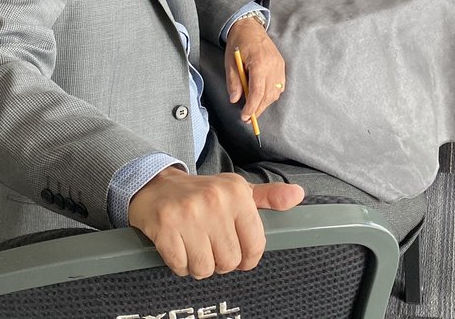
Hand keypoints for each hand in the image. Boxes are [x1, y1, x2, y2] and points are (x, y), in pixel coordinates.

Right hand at [128, 168, 304, 276]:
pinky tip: (179, 247)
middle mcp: (215, 201)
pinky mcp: (165, 227)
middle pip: (229, 261)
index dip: (247, 259)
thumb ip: (269, 197)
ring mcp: (188, 214)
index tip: (239, 255)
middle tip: (211, 246)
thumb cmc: (203, 194)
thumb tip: (297, 195)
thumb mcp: (238, 191)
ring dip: (199, 265)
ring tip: (195, 246)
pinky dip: (180, 264)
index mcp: (237, 193)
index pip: (255, 245)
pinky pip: (181, 266)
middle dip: (220, 261)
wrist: (157, 186)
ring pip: (205, 268)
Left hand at [225, 17, 285, 122]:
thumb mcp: (230, 62)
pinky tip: (263, 97)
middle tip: (247, 118)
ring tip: (254, 108)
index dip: (251, 107)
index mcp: (260, 63)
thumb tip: (235, 100)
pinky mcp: (281, 65)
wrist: (250, 27)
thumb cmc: (238, 43)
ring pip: (276, 92)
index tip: (245, 117)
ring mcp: (279, 65)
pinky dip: (272, 94)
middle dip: (258, 109)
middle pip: (268, 95)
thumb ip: (233, 82)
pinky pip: (280, 85)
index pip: (258, 92)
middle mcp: (273, 65)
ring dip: (265, 103)